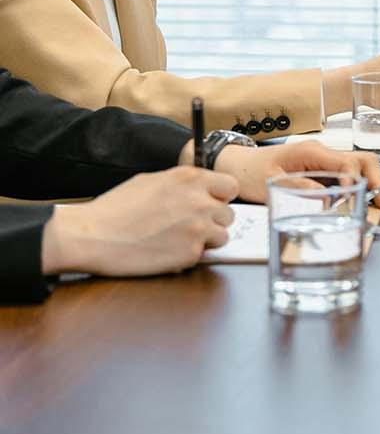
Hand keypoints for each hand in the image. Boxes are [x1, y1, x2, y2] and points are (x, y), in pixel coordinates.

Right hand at [42, 165, 236, 278]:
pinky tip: (167, 250)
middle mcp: (199, 201)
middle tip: (192, 225)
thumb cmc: (117, 207)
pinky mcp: (189, 254)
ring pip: (222, 236)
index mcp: (190, 178)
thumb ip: (182, 184)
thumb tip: (197, 190)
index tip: (210, 202)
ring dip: (206, 240)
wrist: (95, 235)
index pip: (231, 186)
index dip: (220, 197)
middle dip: (213, 220)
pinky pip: (202, 256)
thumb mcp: (152, 180)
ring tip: (180, 239)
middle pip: (229, 214)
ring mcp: (197, 229)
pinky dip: (189, 256)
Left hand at [211, 139, 379, 212]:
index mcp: (311, 152)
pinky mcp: (323, 170)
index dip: (354, 182)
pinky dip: (364, 186)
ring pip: (360, 166)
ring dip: (376, 183)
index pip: (345, 162)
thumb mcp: (271, 183)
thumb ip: (299, 188)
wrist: (237, 165)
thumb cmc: (250, 173)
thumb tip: (327, 200)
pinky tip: (372, 200)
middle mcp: (322, 152)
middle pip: (361, 159)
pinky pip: (349, 174)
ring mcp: (324, 160)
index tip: (354, 201)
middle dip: (378, 180)